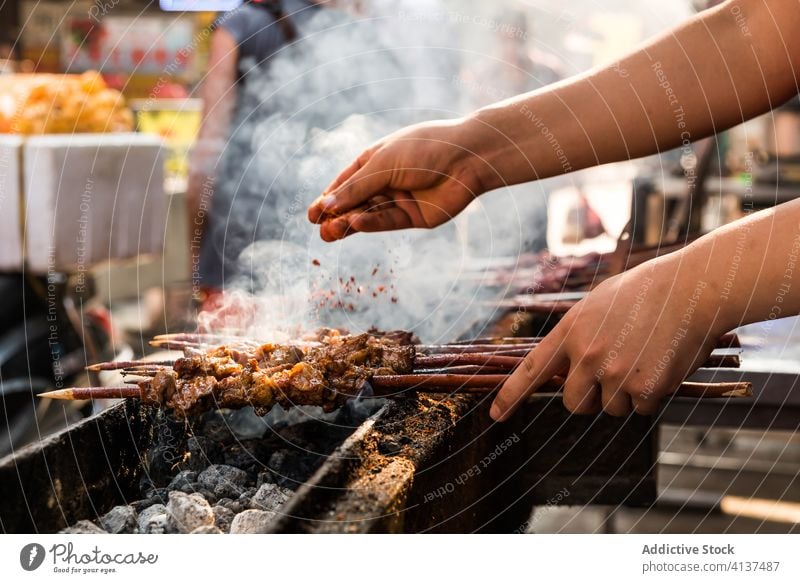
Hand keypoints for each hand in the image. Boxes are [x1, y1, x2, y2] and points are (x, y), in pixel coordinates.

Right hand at [307, 119, 489, 240]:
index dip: (328, 198)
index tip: (312, 215)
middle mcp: (385, 181)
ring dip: (350, 222)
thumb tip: (326, 206)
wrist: (468, 158)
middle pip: (354, 202)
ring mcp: (399, 199)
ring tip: (331, 232)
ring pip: (369, 214)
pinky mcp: (413, 217)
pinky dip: (371, 223)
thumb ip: (357, 188)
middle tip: (320, 228)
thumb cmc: (425, 149)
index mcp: (375, 161)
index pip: (345, 183)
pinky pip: (387, 222)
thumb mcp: (384, 164)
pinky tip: (356, 224)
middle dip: (336, 215)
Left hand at [490, 251, 726, 420]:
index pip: (532, 370)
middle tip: (614, 372)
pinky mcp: (644, 388)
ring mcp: (614, 374)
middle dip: (590, 398)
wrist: (692, 287)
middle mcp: (586, 355)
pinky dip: (652, 395)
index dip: (511, 395)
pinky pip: (641, 409)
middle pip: (573, 404)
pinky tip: (662, 364)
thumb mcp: (599, 304)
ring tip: (645, 356)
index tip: (495, 415)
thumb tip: (571, 367)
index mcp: (571, 331)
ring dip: (626, 394)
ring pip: (610, 408)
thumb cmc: (648, 291)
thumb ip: (579, 334)